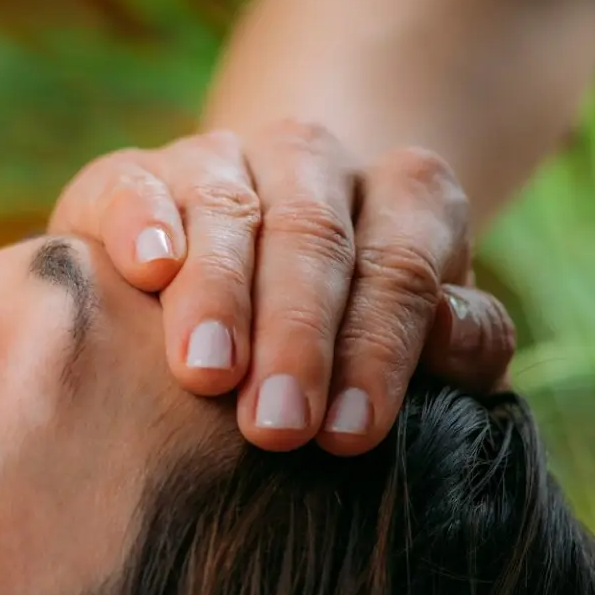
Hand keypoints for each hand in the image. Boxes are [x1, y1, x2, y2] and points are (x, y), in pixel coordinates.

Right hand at [49, 121, 515, 453]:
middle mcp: (313, 161)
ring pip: (226, 208)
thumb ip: (465, 345)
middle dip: (296, 333)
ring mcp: (218, 160)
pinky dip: (142, 221)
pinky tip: (149, 270)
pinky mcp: (130, 177)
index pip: (402, 263)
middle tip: (277, 427)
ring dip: (218, 294)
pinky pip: (135, 184)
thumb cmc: (352, 348)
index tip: (348, 434)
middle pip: (313, 234)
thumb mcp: (428, 352)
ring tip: (208, 375)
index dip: (377, 346)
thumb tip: (446, 333)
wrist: (246, 293)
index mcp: (405, 195)